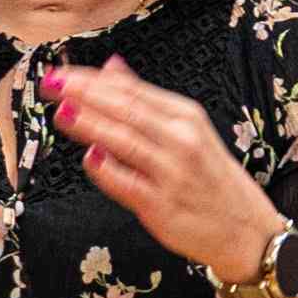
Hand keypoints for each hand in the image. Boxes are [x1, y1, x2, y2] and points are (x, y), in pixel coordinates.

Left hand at [48, 67, 286, 286]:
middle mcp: (181, 140)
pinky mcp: (162, 206)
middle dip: (85, 94)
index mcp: (185, 116)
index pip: (131, 90)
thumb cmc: (210, 178)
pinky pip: (128, 184)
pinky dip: (108, 170)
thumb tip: (111, 67)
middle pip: (127, 110)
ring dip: (91, 125)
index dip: (91, 80)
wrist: (246, 230)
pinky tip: (89, 157)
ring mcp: (172, 173)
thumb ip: (145, 100)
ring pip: (125, 142)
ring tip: (62, 111)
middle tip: (51, 83)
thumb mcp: (187, 130)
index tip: (60, 73)